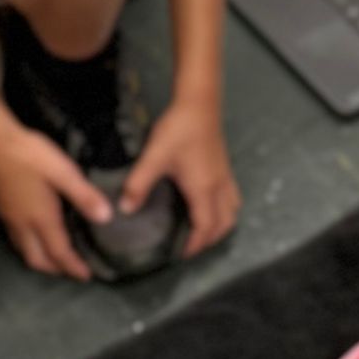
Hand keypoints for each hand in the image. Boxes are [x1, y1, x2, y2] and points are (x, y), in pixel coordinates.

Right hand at [0, 122, 111, 281]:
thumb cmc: (29, 154)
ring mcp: (9, 217)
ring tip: (55, 258)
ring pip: (23, 250)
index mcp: (41, 218)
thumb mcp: (63, 171)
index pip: (59, 252)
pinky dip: (29, 245)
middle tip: (71, 270)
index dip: (73, 267)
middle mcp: (23, 224)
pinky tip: (34, 234)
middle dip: (55, 269)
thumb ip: (84, 196)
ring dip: (40, 260)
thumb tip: (107, 218)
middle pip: (37, 259)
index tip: (86, 276)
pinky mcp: (0, 208)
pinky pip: (16, 238)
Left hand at [122, 100, 238, 255]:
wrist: (199, 103)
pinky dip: (224, 211)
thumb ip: (139, 184)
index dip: (195, 246)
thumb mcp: (153, 157)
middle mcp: (219, 187)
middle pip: (224, 225)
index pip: (205, 228)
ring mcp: (225, 177)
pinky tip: (209, 205)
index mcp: (203, 189)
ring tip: (202, 230)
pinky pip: (232, 198)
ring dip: (220, 226)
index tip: (180, 255)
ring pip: (232, 212)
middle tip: (190, 246)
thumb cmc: (178, 130)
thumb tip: (125, 209)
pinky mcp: (225, 168)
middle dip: (209, 240)